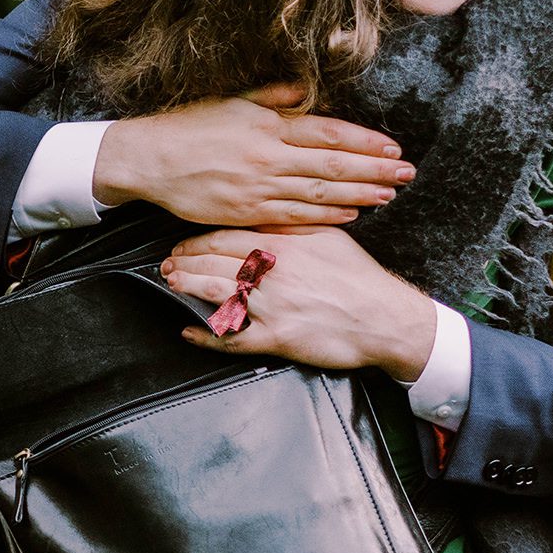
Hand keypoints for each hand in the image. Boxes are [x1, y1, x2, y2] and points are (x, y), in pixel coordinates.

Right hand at [92, 80, 414, 226]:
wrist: (148, 158)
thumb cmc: (188, 126)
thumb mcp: (231, 101)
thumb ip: (273, 98)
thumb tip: (306, 93)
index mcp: (267, 125)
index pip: (329, 133)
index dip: (365, 143)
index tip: (392, 148)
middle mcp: (268, 156)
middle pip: (333, 166)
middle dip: (375, 170)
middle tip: (407, 174)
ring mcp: (258, 187)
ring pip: (319, 194)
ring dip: (359, 195)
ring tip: (388, 195)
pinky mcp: (245, 212)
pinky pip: (293, 216)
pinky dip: (325, 216)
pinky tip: (350, 214)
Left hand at [160, 226, 437, 379]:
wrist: (385, 318)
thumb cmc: (358, 276)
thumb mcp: (326, 237)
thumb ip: (289, 225)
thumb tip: (258, 214)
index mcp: (283, 245)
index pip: (226, 237)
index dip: (197, 241)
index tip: (182, 243)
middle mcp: (272, 272)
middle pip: (213, 262)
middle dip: (184, 261)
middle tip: (168, 262)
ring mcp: (272, 306)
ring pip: (216, 292)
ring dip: (187, 286)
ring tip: (172, 282)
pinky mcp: (277, 337)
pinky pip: (232, 337)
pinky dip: (207, 336)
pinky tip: (189, 331)